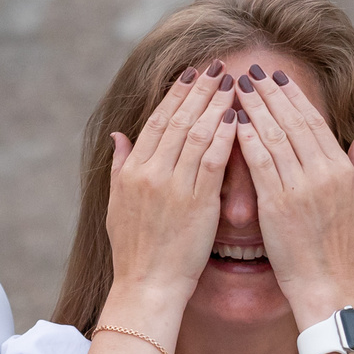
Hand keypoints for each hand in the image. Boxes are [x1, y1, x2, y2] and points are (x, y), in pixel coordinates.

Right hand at [102, 66, 237, 332]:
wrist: (147, 286)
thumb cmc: (134, 251)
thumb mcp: (116, 204)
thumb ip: (119, 166)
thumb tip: (118, 135)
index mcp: (131, 171)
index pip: (156, 122)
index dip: (174, 96)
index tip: (189, 75)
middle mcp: (150, 172)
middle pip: (177, 119)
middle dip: (198, 90)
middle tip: (215, 67)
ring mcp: (173, 186)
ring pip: (197, 133)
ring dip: (215, 104)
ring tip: (231, 83)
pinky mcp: (197, 202)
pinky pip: (213, 159)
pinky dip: (225, 135)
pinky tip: (237, 117)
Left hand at [233, 62, 353, 324]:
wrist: (330, 287)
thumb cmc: (344, 251)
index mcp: (340, 170)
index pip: (313, 123)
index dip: (293, 98)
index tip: (277, 79)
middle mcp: (322, 173)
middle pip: (292, 122)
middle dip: (270, 93)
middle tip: (251, 71)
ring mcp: (299, 187)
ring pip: (273, 136)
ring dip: (254, 107)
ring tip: (237, 87)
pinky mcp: (277, 204)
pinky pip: (259, 162)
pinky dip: (245, 138)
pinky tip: (232, 120)